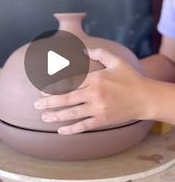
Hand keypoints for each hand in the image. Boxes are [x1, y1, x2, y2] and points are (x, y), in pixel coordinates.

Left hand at [34, 48, 152, 134]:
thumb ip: (99, 53)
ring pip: (72, 113)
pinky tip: (60, 131)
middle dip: (49, 102)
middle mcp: (94, 93)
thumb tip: (83, 51)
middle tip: (36, 105)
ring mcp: (98, 108)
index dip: (54, 87)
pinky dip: (71, 129)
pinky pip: (84, 125)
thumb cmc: (130, 78)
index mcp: (96, 78)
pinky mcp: (103, 120)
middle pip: (67, 98)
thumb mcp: (116, 61)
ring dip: (56, 116)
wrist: (145, 98)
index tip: (42, 90)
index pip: (70, 82)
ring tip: (44, 117)